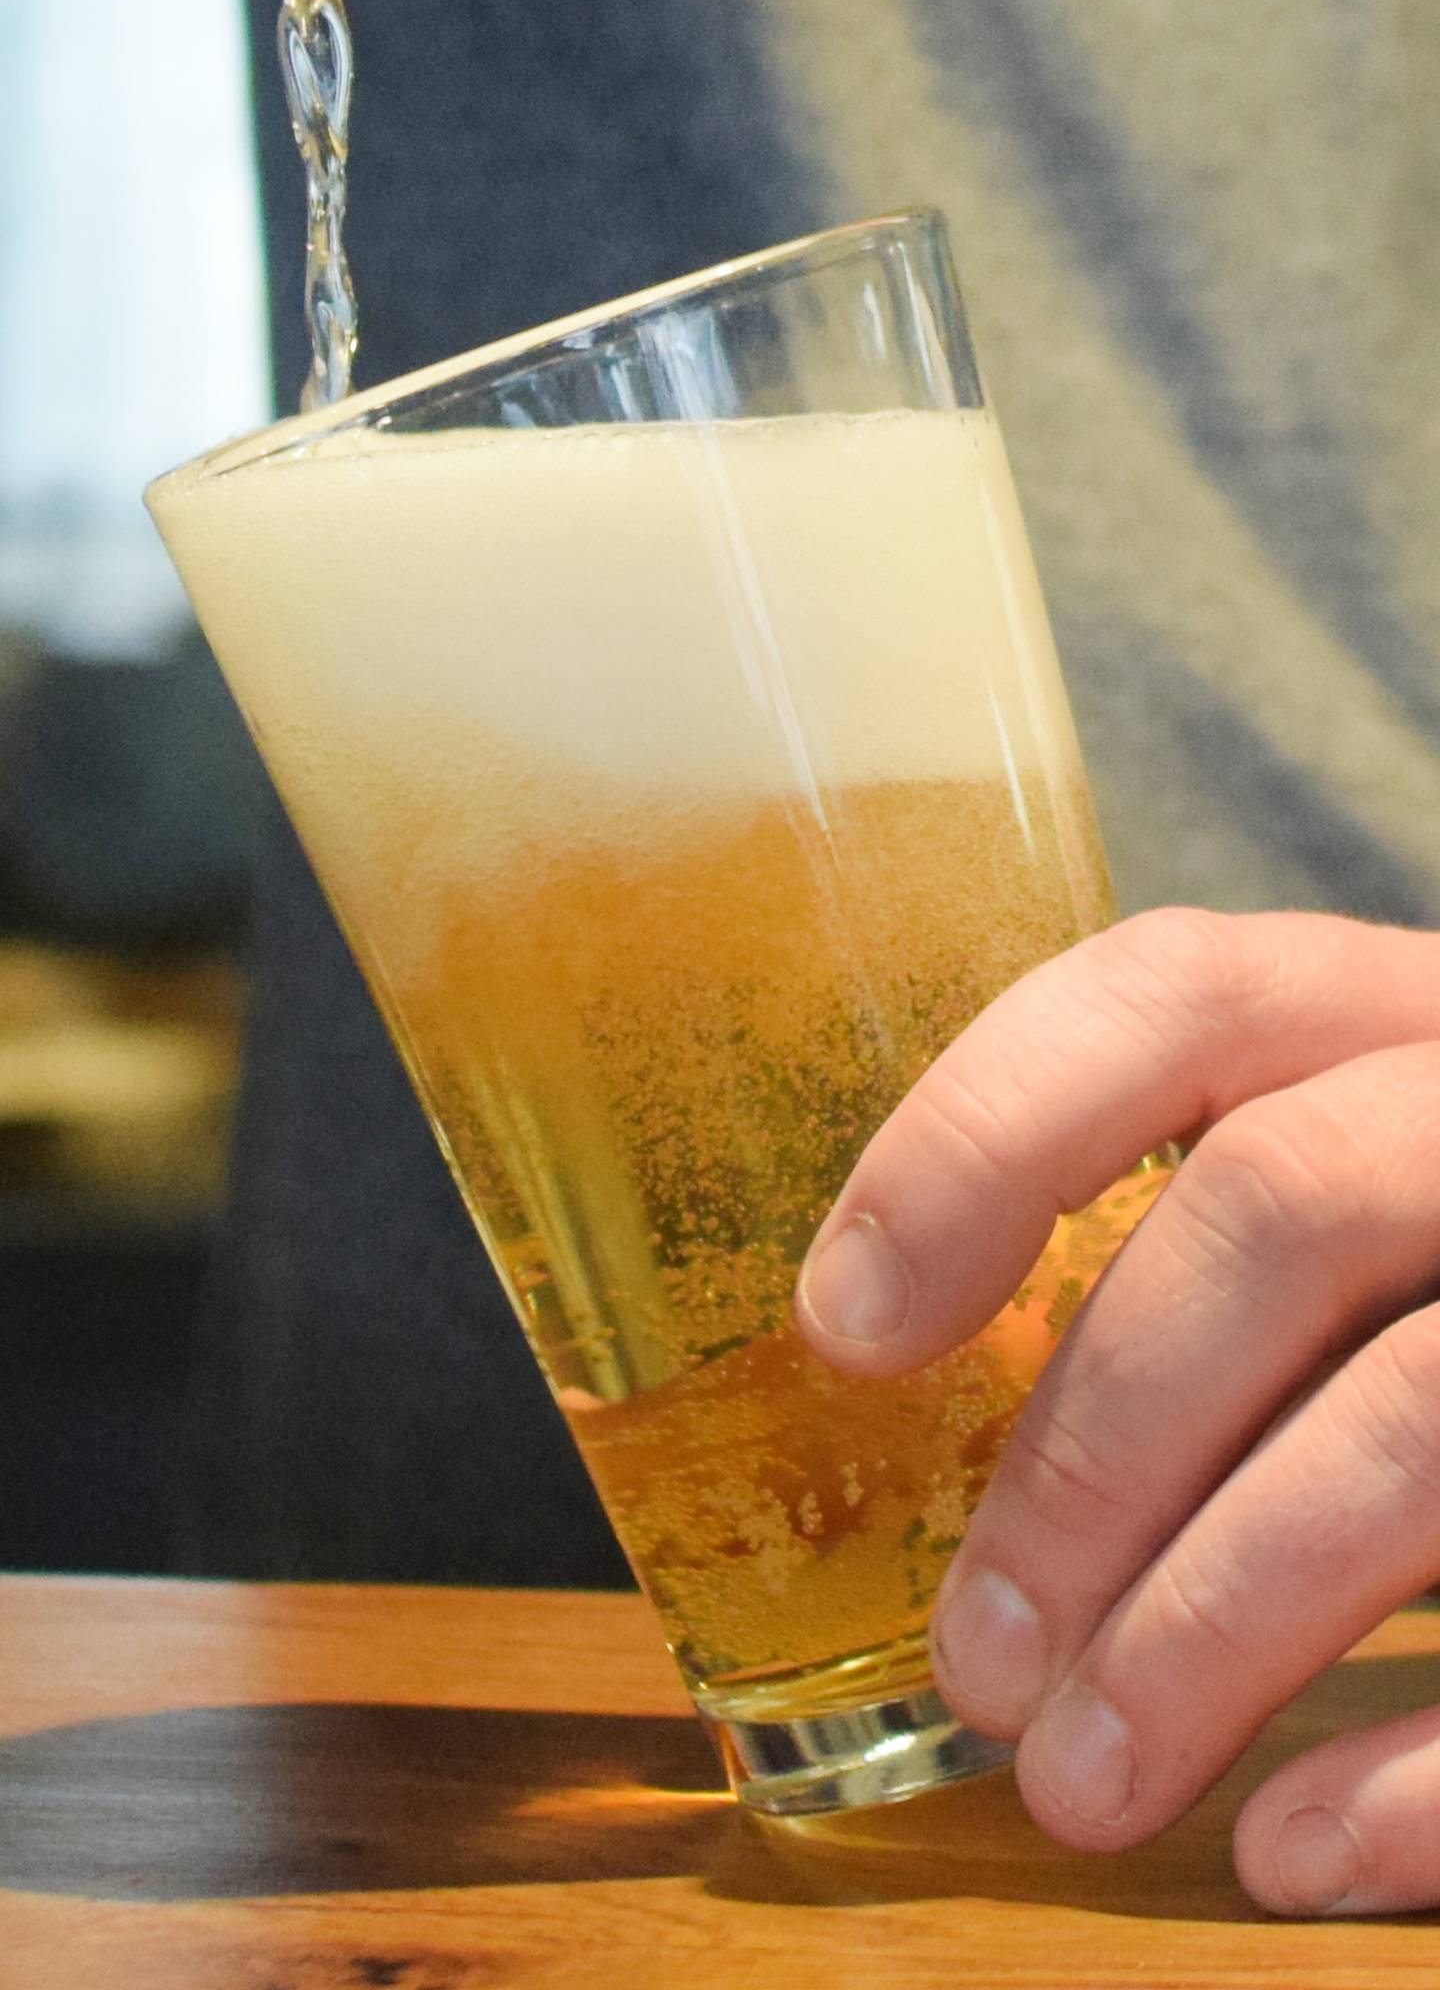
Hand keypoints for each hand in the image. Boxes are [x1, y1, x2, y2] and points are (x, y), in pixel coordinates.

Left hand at [794, 907, 1439, 1916]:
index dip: (986, 1132)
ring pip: (1412, 1420)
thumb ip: (1221, 1244)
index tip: (844, 1322)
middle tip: (972, 1655)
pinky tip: (1291, 1852)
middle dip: (1091, 1444)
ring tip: (1074, 1780)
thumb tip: (898, 1380)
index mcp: (1411, 1015)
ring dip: (1214, 1625)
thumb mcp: (1379, 1191)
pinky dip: (1430, 1766)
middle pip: (1279, 1211)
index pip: (1177, 992)